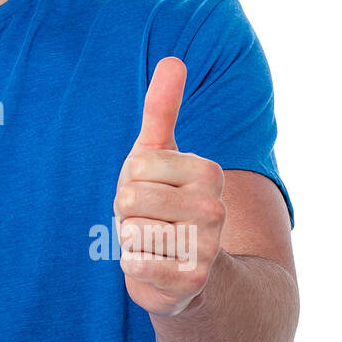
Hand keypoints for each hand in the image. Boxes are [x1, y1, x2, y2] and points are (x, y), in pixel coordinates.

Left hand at [114, 56, 225, 316]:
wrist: (188, 274)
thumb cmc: (164, 204)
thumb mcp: (159, 155)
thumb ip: (162, 109)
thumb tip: (173, 59)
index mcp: (208, 171)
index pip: (135, 165)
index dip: (130, 180)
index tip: (151, 192)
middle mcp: (214, 207)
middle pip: (129, 198)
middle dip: (127, 213)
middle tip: (149, 221)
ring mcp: (207, 246)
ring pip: (130, 230)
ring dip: (130, 240)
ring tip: (152, 243)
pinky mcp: (191, 282)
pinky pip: (134, 262)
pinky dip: (132, 265)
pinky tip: (153, 266)